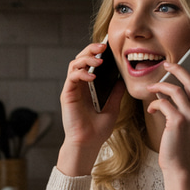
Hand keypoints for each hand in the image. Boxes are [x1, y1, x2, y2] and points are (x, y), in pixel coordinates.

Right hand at [57, 41, 124, 176]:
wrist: (88, 143)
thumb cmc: (98, 130)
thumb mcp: (113, 107)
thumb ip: (116, 93)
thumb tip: (122, 79)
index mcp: (89, 87)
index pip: (90, 63)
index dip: (97, 52)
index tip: (108, 46)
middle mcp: (79, 85)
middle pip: (81, 59)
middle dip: (91, 49)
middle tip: (103, 45)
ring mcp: (72, 89)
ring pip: (74, 64)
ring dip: (86, 58)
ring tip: (99, 61)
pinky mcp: (67, 95)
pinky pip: (72, 77)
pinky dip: (81, 73)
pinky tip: (92, 76)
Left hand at [146, 55, 189, 189]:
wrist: (181, 166)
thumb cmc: (184, 147)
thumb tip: (178, 91)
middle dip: (178, 69)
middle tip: (167, 65)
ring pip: (174, 90)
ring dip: (159, 87)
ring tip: (151, 88)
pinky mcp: (178, 121)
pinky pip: (163, 103)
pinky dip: (154, 104)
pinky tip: (151, 109)